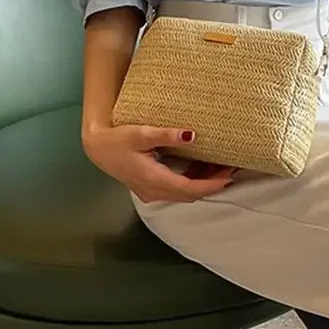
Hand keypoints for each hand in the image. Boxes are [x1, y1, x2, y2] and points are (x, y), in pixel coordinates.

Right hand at [82, 125, 234, 203]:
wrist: (97, 148)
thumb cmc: (117, 139)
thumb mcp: (142, 133)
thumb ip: (167, 135)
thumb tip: (192, 135)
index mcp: (154, 180)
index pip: (190, 189)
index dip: (211, 185)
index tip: (228, 177)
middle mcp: (153, 191)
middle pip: (189, 194)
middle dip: (212, 184)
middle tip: (230, 169)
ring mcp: (150, 192)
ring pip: (183, 194)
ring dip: (202, 184)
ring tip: (219, 168)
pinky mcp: (148, 188)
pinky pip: (175, 190)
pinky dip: (190, 182)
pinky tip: (199, 168)